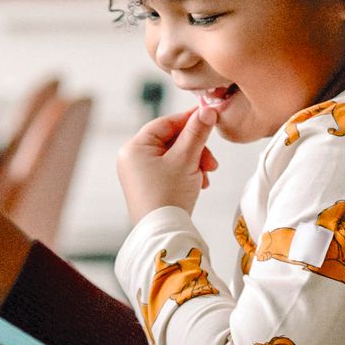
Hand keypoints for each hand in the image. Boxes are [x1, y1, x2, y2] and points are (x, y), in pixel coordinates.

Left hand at [117, 97, 220, 229]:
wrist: (163, 234)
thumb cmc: (168, 197)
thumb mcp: (186, 159)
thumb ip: (197, 132)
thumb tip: (207, 110)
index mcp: (134, 147)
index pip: (165, 123)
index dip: (189, 120)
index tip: (210, 117)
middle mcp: (132, 158)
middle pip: (171, 140)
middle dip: (195, 150)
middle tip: (211, 162)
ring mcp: (139, 173)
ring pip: (174, 156)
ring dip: (194, 162)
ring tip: (205, 177)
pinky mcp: (148, 186)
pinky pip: (171, 170)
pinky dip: (187, 173)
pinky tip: (199, 184)